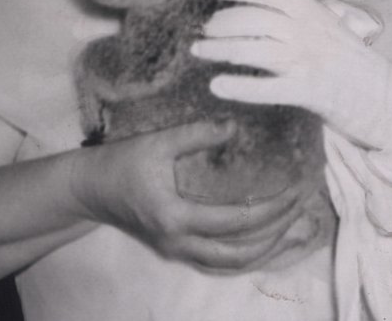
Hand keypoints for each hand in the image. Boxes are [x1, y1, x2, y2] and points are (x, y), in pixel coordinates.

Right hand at [69, 119, 303, 271]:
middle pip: (239, 252)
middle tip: (302, 210)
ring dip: (264, 250)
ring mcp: (176, 251)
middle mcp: (178, 242)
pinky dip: (245, 254)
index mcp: (175, 217)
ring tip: (293, 231)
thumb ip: (196, 134)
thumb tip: (234, 127)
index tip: (296, 190)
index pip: (236, 222)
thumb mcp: (157, 142)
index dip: (271, 209)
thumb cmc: (121, 162)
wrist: (89, 189)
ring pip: (230, 264)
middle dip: (276, 234)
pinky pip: (218, 261)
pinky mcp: (175, 248)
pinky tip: (263, 240)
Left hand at [191, 0, 390, 143]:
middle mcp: (312, 31)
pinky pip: (268, 88)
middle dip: (225, 21)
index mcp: (317, 13)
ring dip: (220, 50)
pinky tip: (218, 86)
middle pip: (257, 18)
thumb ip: (306, 18)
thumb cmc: (358, 67)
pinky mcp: (312, 93)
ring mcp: (311, 61)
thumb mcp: (335, 31)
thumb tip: (270, 8)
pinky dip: (240, 87)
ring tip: (199, 52)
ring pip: (255, 49)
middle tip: (207, 30)